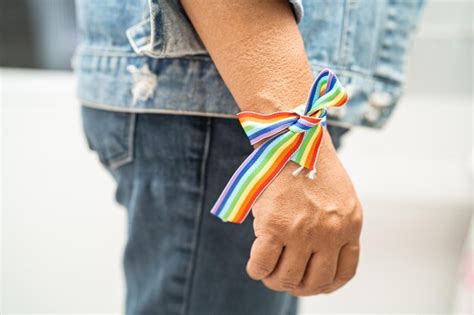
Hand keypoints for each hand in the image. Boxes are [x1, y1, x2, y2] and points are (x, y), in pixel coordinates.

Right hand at [246, 131, 362, 295]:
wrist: (291, 136)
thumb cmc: (311, 163)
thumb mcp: (340, 195)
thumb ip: (336, 225)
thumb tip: (317, 253)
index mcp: (349, 225)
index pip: (342, 273)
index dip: (325, 285)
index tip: (312, 284)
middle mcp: (329, 233)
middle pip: (314, 282)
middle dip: (297, 287)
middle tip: (284, 280)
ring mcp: (301, 231)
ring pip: (287, 278)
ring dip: (275, 282)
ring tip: (268, 274)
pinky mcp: (273, 225)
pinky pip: (262, 264)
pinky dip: (256, 270)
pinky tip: (255, 265)